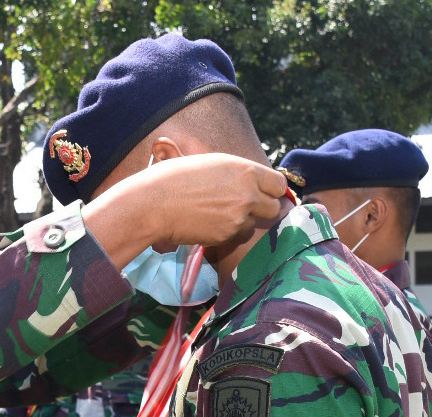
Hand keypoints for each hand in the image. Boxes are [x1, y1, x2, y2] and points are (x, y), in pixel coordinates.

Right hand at [84, 153, 287, 267]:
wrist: (154, 204)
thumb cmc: (175, 178)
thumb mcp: (211, 164)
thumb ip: (236, 173)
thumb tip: (250, 180)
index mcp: (245, 171)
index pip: (278, 183)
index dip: (271, 189)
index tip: (264, 192)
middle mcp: (247, 195)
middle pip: (274, 208)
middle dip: (262, 208)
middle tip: (245, 207)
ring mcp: (238, 218)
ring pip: (253, 225)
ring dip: (241, 222)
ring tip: (217, 214)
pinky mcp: (225, 236)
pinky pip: (234, 236)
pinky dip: (225, 232)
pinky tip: (206, 223)